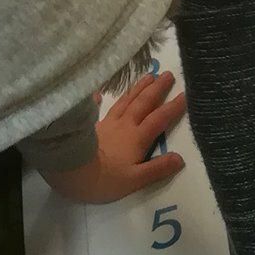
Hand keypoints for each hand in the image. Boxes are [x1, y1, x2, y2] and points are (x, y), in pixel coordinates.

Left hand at [42, 72, 187, 203]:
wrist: (69, 172)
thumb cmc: (102, 180)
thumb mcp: (134, 181)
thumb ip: (157, 169)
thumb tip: (180, 158)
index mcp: (137, 138)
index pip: (159, 119)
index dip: (173, 107)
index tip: (185, 94)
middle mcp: (124, 126)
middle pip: (143, 104)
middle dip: (157, 89)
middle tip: (167, 74)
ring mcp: (106, 124)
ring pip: (125, 102)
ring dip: (137, 89)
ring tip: (148, 76)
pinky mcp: (90, 127)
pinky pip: (98, 110)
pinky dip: (98, 100)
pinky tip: (98, 93)